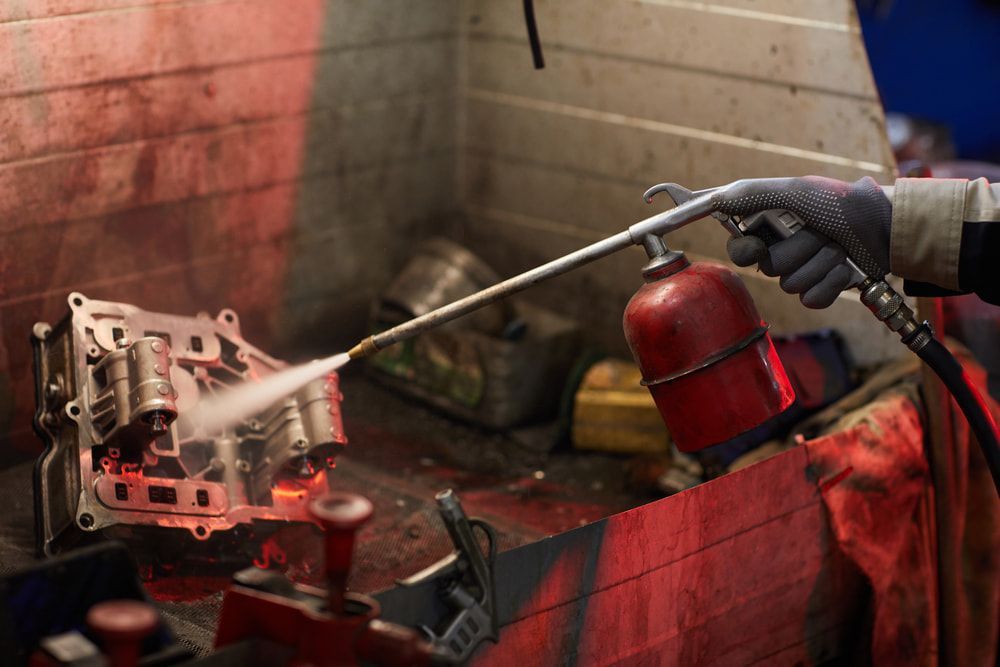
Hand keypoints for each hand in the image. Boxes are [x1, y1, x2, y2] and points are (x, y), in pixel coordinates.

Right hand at [711, 176, 890, 307]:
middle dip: (799, 249)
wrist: (888, 226)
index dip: (747, 251)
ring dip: (821, 263)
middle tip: (820, 232)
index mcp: (771, 228)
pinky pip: (811, 299)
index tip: (757, 246)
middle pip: (769, 269)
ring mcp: (802, 273)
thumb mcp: (796, 190)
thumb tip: (712, 199)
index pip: (740, 250)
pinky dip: (832, 282)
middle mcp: (783, 251)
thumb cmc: (843, 204)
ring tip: (839, 246)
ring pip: (791, 285)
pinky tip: (846, 267)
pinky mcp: (821, 291)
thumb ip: (751, 194)